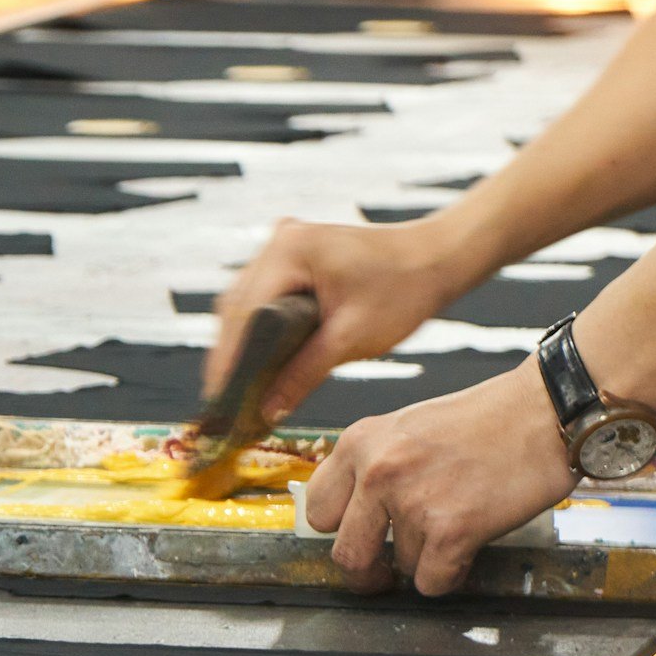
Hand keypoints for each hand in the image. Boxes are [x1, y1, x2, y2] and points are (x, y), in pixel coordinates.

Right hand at [204, 215, 485, 421]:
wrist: (438, 258)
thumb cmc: (405, 290)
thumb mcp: (352, 338)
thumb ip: (303, 374)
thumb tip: (266, 412)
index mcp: (289, 252)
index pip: (244, 313)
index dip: (228, 360)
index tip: (217, 400)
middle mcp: (278, 243)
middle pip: (236, 307)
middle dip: (228, 355)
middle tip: (222, 402)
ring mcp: (283, 247)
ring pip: (243, 302)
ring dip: (239, 342)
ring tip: (234, 386)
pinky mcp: (292, 258)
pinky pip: (260, 296)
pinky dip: (254, 328)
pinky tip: (255, 359)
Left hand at [302, 366, 577, 595]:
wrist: (545, 409)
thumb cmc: (485, 417)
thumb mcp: (406, 428)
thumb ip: (373, 466)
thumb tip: (353, 515)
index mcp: (359, 443)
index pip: (317, 510)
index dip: (338, 530)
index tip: (355, 535)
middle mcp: (377, 472)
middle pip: (345, 554)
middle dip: (366, 571)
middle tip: (383, 572)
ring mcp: (413, 502)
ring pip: (400, 566)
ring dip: (426, 559)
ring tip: (454, 527)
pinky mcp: (452, 529)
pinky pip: (432, 582)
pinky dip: (450, 576)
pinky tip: (467, 548)